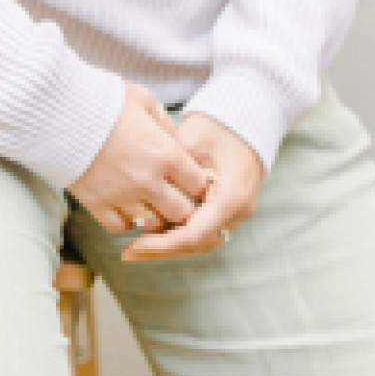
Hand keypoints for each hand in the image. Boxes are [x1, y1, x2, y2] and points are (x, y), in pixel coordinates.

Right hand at [71, 85, 209, 238]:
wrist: (60, 111)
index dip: (197, 184)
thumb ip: (165, 124)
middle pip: (182, 213)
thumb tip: (177, 142)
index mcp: (165, 154)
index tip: (190, 180)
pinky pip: (120, 227)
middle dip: (182, 207)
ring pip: (152, 224)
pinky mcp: (97, 204)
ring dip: (154, 216)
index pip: (199, 184)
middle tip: (174, 197)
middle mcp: (148, 180)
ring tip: (149, 204)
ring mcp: (122, 196)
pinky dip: (125, 220)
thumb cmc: (104, 101)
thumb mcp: (143, 100)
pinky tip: (124, 206)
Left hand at [121, 112, 262, 263]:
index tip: (136, 245)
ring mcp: (236, 214)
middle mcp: (238, 211)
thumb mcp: (192, 139)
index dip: (163, 244)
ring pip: (200, 243)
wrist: (244, 122)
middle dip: (162, 250)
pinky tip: (154, 234)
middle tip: (129, 253)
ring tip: (137, 247)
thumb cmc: (218, 128)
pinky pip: (203, 232)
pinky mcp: (227, 212)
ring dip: (169, 246)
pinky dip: (179, 236)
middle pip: (197, 244)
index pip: (195, 234)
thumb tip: (144, 188)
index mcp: (232, 196)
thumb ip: (172, 165)